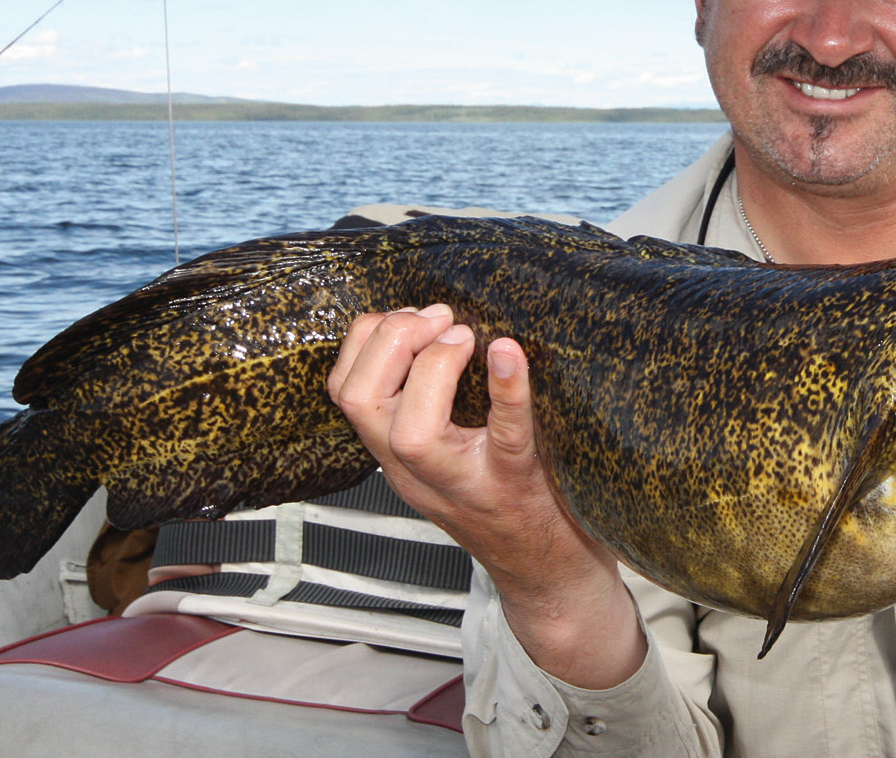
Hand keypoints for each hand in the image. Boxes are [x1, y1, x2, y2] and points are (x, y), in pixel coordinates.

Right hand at [328, 303, 644, 686]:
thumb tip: (435, 325)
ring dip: (432, 366)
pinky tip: (509, 354)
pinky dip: (506, 391)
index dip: (365, 341)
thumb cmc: (508, 506)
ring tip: (463, 337)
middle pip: (361, 404)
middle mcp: (419, 474)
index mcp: (398, 461)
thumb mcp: (448, 461)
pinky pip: (507, 435)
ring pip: (411, 431)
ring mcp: (464, 483)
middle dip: (388, 343)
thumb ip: (429, 407)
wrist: (550, 580)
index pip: (345, 393)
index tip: (407, 315)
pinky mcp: (516, 484)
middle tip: (435, 319)